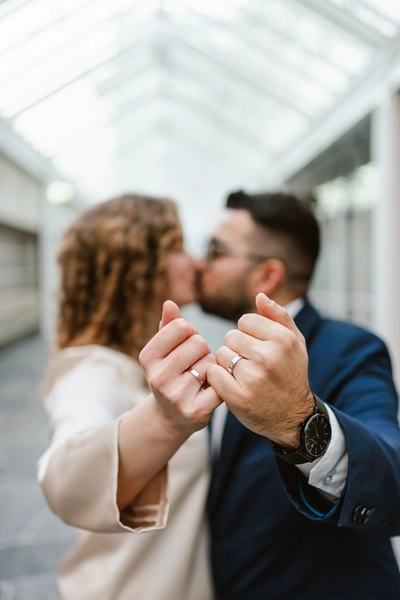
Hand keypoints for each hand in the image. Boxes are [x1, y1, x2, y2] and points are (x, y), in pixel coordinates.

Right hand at [139, 301, 221, 437]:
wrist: (172, 418)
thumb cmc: (172, 374)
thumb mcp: (164, 350)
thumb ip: (168, 325)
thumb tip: (169, 303)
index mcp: (147, 357)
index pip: (181, 326)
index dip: (190, 332)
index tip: (186, 344)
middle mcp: (158, 377)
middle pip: (198, 343)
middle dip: (201, 351)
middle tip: (194, 364)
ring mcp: (176, 396)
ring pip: (211, 363)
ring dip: (211, 367)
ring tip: (200, 378)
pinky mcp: (195, 411)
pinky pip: (220, 382)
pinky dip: (220, 383)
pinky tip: (209, 390)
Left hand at [207, 293, 313, 447]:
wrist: (294, 417)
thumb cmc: (291, 375)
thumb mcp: (295, 343)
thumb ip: (278, 316)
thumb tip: (259, 295)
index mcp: (282, 339)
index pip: (245, 320)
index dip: (248, 333)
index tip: (257, 348)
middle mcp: (268, 357)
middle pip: (230, 336)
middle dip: (236, 348)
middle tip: (250, 364)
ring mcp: (253, 378)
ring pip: (221, 354)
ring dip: (226, 364)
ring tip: (243, 375)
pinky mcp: (238, 397)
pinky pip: (213, 374)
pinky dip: (217, 379)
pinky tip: (231, 385)